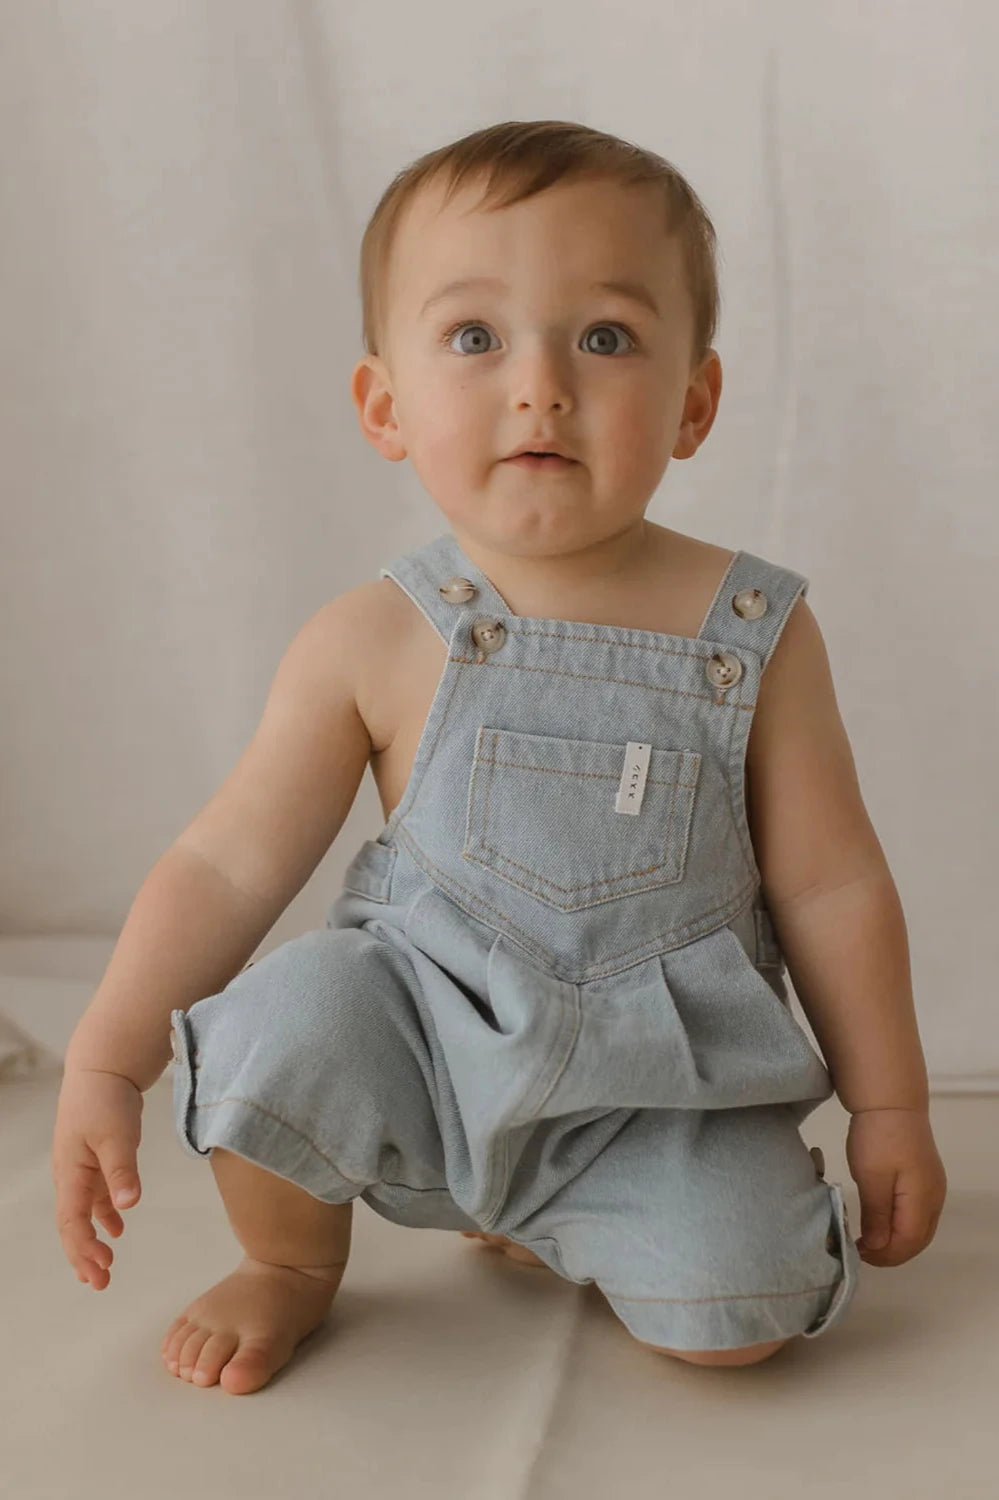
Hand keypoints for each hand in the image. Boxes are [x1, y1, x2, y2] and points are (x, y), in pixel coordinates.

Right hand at [51, 1066, 143, 1289]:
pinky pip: (95, 1195)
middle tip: (100, 1282)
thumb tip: (127, 1206)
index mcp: (71, 1173)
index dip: (83, 1249)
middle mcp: (70, 1174)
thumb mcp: (117, 1135)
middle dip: (83, 1254)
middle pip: (72, 1224)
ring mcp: (81, 1166)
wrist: (103, 1066)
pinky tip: (118, 1226)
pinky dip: (103, 1214)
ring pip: (83, 1212)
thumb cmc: (105, 1098)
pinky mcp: (95, 1157)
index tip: (101, 1269)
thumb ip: (122, 1171)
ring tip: (106, 1263)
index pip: (71, 1222)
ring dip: (92, 1238)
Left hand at [845, 1107, 946, 1265]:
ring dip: (897, 1241)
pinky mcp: (925, 1178)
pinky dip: (901, 1226)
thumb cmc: (878, 1138)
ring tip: (869, 1241)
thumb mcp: (872, 1178)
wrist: (891, 1100)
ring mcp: (932, 1188)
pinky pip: (918, 1215)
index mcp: (922, 1201)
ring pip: (919, 1229)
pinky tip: (882, 1222)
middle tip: (862, 1252)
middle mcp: (934, 1199)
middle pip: (917, 1240)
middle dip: (891, 1253)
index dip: (884, 1256)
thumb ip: (877, 1216)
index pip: (908, 1243)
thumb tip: (878, 1247)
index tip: (858, 1254)